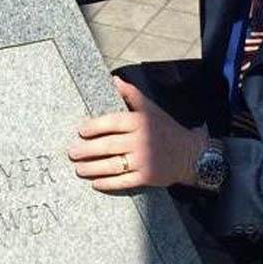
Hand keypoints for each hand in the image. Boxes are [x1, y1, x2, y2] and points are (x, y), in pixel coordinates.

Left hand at [67, 76, 207, 191]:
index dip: (94, 127)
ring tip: (79, 169)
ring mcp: (144, 160)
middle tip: (72, 153)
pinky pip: (124, 181)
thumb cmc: (165, 129)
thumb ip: (131, 94)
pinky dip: (108, 183)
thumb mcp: (151, 109)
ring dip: (92, 168)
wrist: (190, 154)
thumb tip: (114, 79)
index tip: (80, 131)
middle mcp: (141, 140)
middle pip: (108, 146)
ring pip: (113, 165)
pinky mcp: (147, 177)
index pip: (112, 122)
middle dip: (87, 150)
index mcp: (140, 122)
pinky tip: (96, 183)